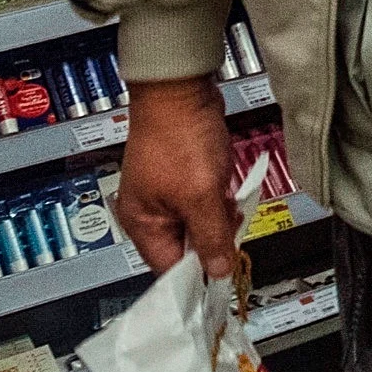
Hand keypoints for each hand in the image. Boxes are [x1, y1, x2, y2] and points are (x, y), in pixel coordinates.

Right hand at [113, 76, 240, 280]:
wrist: (181, 91)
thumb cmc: (179, 136)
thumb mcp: (201, 196)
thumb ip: (211, 237)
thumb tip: (218, 271)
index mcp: (142, 223)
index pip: (168, 268)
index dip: (197, 276)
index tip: (222, 281)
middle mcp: (149, 212)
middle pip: (185, 247)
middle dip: (213, 240)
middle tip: (229, 225)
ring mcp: (164, 195)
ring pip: (198, 225)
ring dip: (218, 219)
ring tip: (226, 200)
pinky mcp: (181, 179)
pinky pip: (203, 204)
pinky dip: (218, 201)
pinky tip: (225, 188)